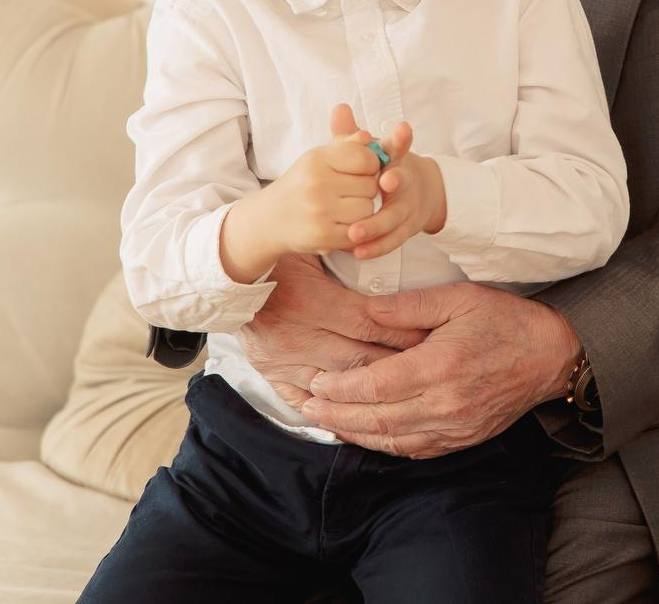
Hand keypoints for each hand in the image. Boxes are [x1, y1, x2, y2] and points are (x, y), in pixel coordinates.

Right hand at [224, 104, 383, 281]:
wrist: (269, 219)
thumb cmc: (302, 185)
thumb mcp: (319, 158)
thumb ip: (347, 145)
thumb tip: (368, 136)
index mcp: (317, 159)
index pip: (366, 158)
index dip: (370, 166)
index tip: (360, 172)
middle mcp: (317, 182)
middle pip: (371, 186)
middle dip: (366, 191)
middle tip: (348, 194)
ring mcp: (319, 210)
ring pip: (368, 209)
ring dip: (362, 212)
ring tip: (344, 210)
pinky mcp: (322, 235)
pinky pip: (358, 231)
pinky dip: (354, 230)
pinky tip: (340, 225)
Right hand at [234, 252, 429, 410]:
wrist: (226, 271)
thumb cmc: (278, 251)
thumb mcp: (313, 244)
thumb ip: (349, 257)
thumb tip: (391, 259)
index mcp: (308, 300)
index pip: (367, 322)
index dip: (403, 330)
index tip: (432, 334)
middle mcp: (294, 335)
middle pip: (359, 357)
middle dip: (399, 363)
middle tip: (432, 367)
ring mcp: (281, 360)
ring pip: (337, 384)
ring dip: (373, 391)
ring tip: (408, 392)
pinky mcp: (270, 374)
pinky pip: (305, 402)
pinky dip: (334, 411)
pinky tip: (362, 415)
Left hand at [300, 281, 582, 458]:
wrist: (550, 357)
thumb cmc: (506, 322)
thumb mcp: (459, 299)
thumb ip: (409, 305)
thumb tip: (366, 310)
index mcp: (440, 367)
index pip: (375, 387)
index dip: (340, 388)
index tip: (317, 380)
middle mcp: (444, 404)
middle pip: (375, 419)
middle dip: (334, 414)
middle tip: (305, 405)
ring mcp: (453, 427)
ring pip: (390, 440)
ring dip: (352, 433)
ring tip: (324, 422)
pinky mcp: (461, 440)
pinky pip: (412, 450)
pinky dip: (383, 445)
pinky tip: (365, 434)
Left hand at [346, 121, 447, 260]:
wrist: (419, 194)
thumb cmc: (384, 168)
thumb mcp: (371, 151)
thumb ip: (353, 135)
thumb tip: (339, 108)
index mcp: (395, 158)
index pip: (399, 145)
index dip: (401, 138)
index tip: (402, 129)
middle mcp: (406, 180)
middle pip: (402, 181)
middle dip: (396, 181)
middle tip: (384, 183)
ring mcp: (407, 206)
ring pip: (394, 217)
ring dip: (376, 224)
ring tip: (355, 232)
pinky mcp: (406, 229)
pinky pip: (392, 240)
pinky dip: (377, 247)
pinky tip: (359, 251)